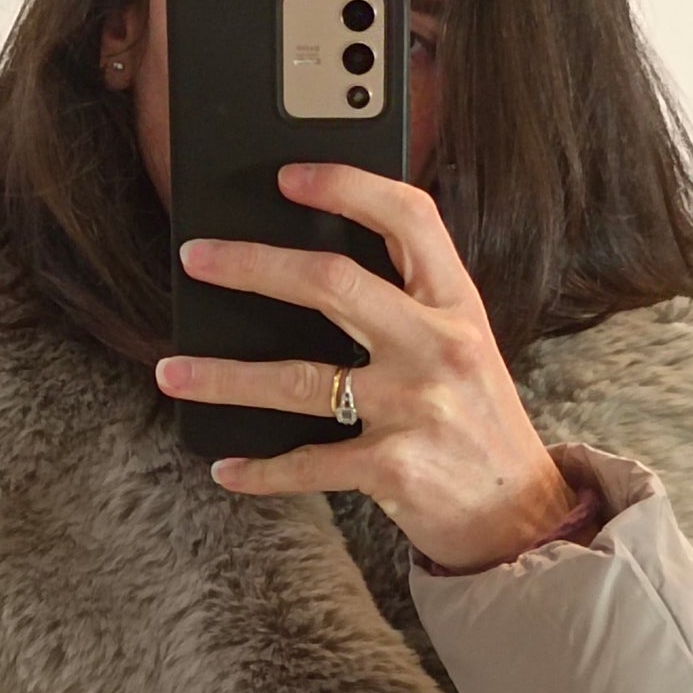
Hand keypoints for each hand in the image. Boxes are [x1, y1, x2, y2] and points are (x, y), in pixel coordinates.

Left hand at [156, 163, 582, 572]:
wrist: (520, 515)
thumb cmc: (479, 423)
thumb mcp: (464, 347)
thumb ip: (410, 305)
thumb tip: (313, 269)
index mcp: (456, 305)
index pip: (408, 218)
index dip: (347, 186)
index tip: (288, 176)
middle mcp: (438, 346)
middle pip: (332, 282)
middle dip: (252, 265)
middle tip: (195, 258)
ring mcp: (415, 407)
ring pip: (298, 379)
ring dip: (223, 376)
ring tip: (172, 371)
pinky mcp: (393, 467)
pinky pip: (307, 463)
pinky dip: (260, 471)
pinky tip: (226, 468)